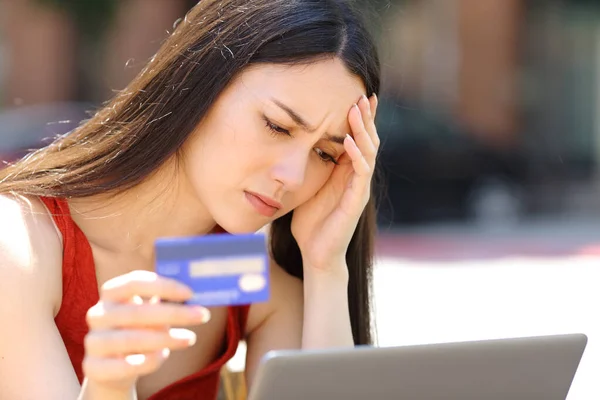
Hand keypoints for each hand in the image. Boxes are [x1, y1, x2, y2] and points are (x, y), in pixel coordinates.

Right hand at [82, 271, 209, 392]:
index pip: (134, 282)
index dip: (163, 286)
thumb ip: (166, 302)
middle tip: (202, 316)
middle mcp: (98, 314)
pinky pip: (121, 365)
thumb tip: (195, 295)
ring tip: (189, 338)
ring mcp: (93, 341)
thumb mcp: (151, 314)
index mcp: (112, 293)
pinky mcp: (93, 367)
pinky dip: (146, 361)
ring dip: (165, 338)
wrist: (113, 369)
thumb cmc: (139, 332)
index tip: (190, 294)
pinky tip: (164, 356)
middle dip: (174, 313)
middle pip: (137, 311)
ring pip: (130, 339)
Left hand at [291, 94, 378, 272]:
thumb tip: (293, 140)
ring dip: (364, 130)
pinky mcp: (356, 201)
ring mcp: (359, 188)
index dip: (359, 118)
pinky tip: (351, 141)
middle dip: (366, 117)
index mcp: (345, 171)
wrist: (316, 253)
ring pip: (369, 152)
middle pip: (368, 139)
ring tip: (357, 109)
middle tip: (363, 93)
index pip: (357, 138)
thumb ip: (309, 164)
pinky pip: (361, 174)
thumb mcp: (308, 185)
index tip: (356, 93)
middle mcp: (357, 177)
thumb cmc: (311, 221)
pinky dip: (357, 156)